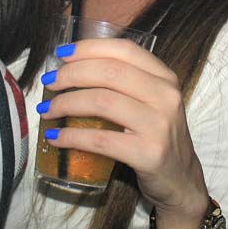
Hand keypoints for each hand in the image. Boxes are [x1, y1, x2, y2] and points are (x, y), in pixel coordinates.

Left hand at [41, 38, 211, 228]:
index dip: (89, 48)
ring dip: (66, 104)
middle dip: (71, 73)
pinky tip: (56, 137)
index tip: (61, 53)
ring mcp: (159, 125)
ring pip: (102, 101)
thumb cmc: (156, 136)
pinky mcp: (149, 154)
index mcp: (165, 77)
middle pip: (110, 72)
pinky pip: (101, 140)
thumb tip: (71, 66)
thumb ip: (124, 82)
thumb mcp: (150, 102)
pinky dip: (72, 136)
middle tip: (49, 82)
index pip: (124, 49)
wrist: (180, 180)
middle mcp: (166, 96)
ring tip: (47, 110)